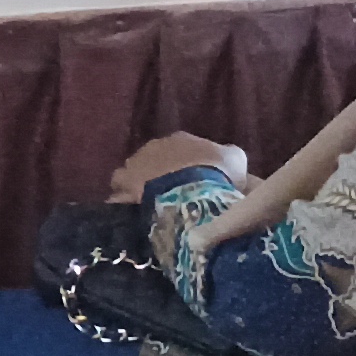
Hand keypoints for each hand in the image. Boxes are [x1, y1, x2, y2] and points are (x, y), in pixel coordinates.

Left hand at [112, 134, 249, 200]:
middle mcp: (154, 146)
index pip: (181, 150)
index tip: (193, 185)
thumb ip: (229, 156)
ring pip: (134, 175)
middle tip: (173, 199)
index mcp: (181, 139)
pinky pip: (120, 193)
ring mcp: (134, 163)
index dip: (187, 168)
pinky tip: (135, 216)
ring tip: (152, 209)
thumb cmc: (218, 174)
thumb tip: (227, 158)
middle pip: (155, 162)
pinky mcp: (122, 183)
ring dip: (141, 188)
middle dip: (162, 177)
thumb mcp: (236, 160)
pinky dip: (125, 202)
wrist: (192, 189)